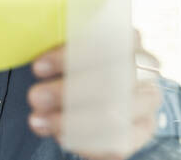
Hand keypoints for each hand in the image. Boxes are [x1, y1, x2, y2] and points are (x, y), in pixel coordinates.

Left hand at [27, 45, 160, 159]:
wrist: (99, 89)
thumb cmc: (77, 62)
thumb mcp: (69, 50)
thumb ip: (58, 52)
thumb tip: (38, 65)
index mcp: (127, 38)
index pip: (105, 42)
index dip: (69, 56)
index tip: (37, 68)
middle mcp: (143, 68)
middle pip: (111, 80)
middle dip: (67, 92)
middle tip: (34, 98)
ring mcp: (147, 101)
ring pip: (114, 115)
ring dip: (71, 121)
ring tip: (39, 121)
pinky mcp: (143, 129)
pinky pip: (117, 142)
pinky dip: (85, 142)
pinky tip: (61, 136)